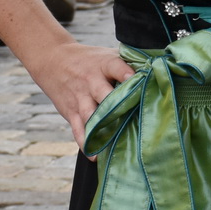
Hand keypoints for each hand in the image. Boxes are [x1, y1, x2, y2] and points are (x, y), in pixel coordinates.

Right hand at [22, 40, 137, 148]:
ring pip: (91, 114)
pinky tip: (95, 154)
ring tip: (118, 142)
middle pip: (103, 93)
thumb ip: (128, 62)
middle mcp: (91, 81)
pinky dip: (86, 143)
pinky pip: (78, 129)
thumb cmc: (90, 60)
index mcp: (104, 64)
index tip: (137, 80)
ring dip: (103, 128)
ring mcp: (81, 98)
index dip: (126, 74)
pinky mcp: (71, 112)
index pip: (115, 67)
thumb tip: (157, 70)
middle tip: (135, 117)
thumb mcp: (107, 55)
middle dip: (117, 105)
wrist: (53, 60)